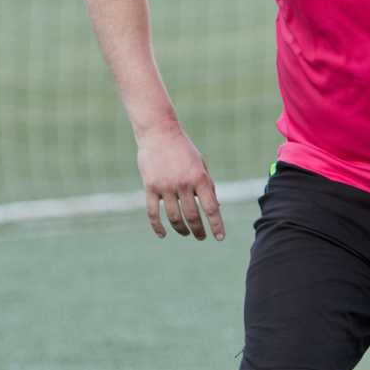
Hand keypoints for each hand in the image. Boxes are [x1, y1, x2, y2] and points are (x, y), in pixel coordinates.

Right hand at [136, 125, 223, 240]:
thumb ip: (207, 186)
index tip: (219, 238)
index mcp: (200, 178)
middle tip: (201, 237)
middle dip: (198, 230)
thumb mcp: (200, 164)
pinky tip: (163, 234)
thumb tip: (215, 208)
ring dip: (181, 229)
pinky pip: (153, 212)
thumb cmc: (183, 148)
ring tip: (186, 233)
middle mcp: (184, 184)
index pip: (211, 208)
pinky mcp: (150, 186)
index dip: (216, 225)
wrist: (159, 132)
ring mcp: (165, 186)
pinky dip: (158, 226)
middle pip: (192, 216)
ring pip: (174, 217)